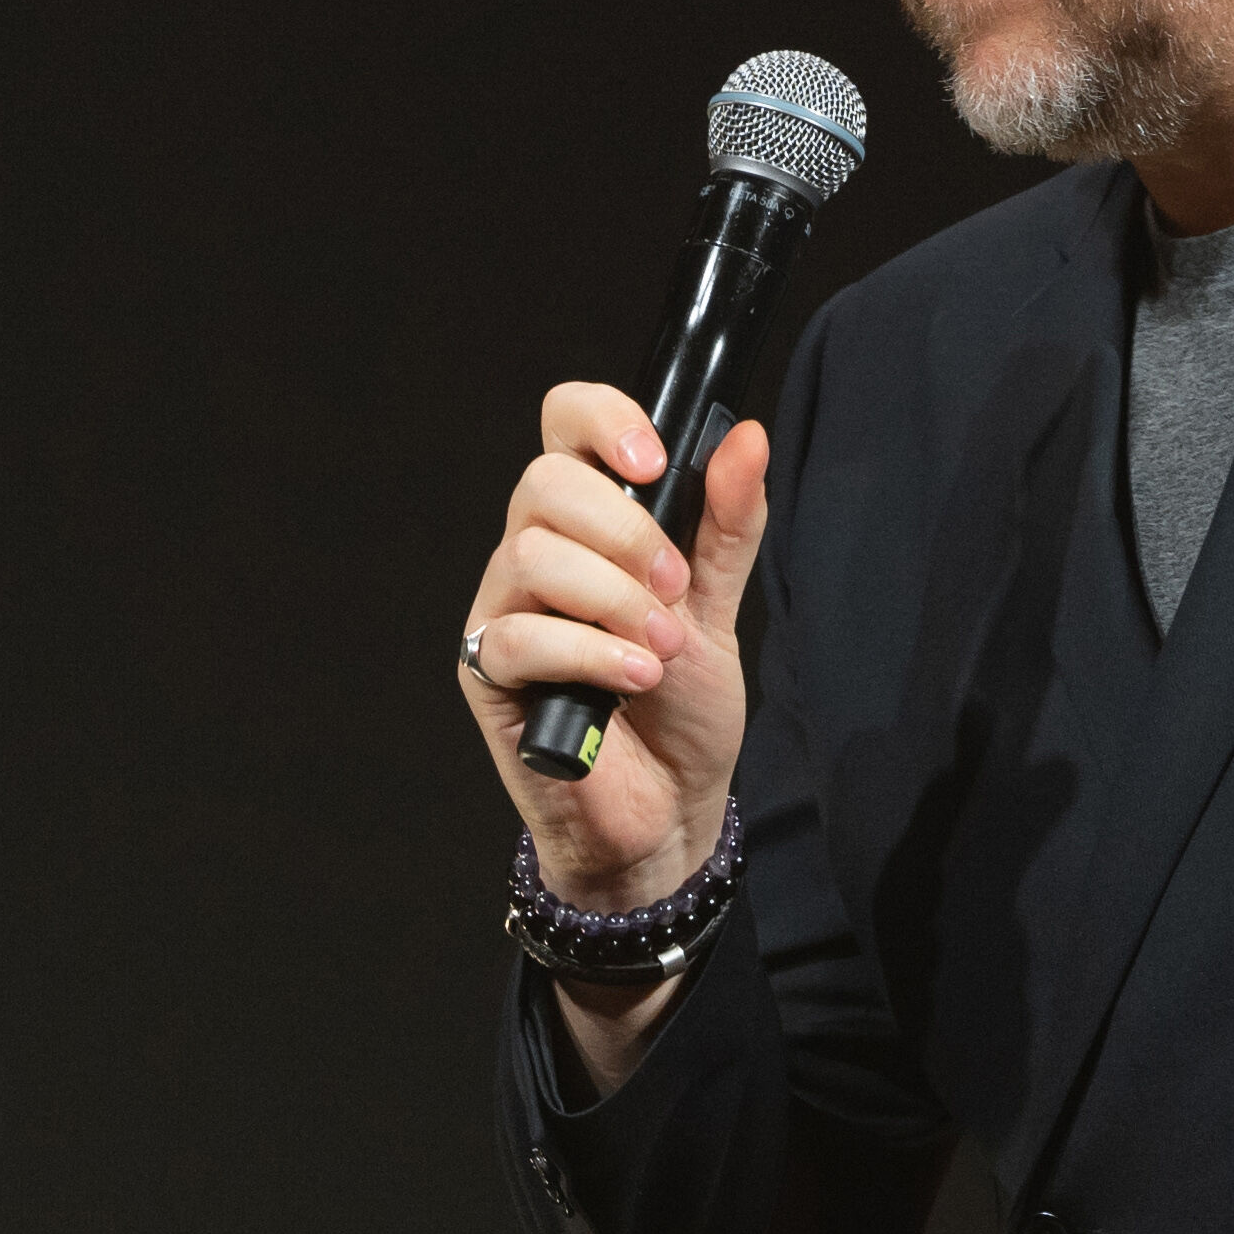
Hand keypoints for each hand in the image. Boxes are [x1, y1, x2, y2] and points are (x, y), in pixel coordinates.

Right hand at [457, 386, 771, 1080]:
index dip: (602, 421)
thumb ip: (727, 524)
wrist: (667, 813)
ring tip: (663, 650)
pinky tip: (635, 679)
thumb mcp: (719, 608)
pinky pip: (519, 639)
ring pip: (530, 557)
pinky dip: (589, 653)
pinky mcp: (487, 676)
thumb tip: (746, 437)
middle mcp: (533, 554)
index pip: (564, 426)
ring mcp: (503, 612)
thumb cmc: (682, 710)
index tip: (656, 461)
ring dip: (613, 598)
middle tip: (677, 588)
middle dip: (624, 530)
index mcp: (586, 521)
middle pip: (543, 484)